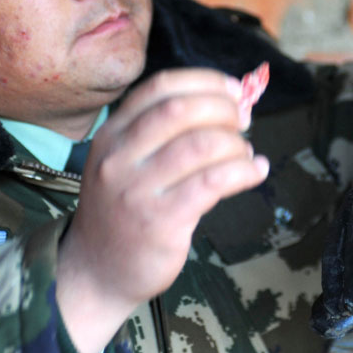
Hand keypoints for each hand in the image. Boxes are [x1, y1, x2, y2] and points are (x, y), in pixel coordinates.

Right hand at [56, 68, 268, 352]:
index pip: (160, 88)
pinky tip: (256, 171)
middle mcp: (119, 157)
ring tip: (245, 152)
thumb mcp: (125, 162)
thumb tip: (231, 104)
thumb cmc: (123, 210)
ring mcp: (137, 190)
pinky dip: (244, 171)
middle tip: (243, 121)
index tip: (234, 90)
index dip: (205, 82)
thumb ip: (164, 132)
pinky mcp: (161, 221)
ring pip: (200, 145)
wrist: (96, 271)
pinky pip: (213, 182)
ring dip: (235, 143)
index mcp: (111, 133)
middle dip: (223, 108)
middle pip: (181, 110)